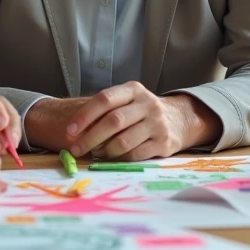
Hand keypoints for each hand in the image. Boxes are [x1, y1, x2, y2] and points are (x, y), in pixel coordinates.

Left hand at [67, 82, 211, 160]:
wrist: (179, 119)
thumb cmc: (142, 112)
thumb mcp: (128, 102)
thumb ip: (106, 111)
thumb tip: (75, 133)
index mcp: (133, 90)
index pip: (104, 99)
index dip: (85, 116)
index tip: (70, 131)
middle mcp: (147, 104)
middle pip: (113, 121)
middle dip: (90, 138)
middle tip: (76, 149)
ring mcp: (157, 123)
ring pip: (123, 141)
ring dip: (105, 151)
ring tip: (97, 154)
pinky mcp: (164, 143)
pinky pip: (135, 155)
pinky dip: (119, 159)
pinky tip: (113, 159)